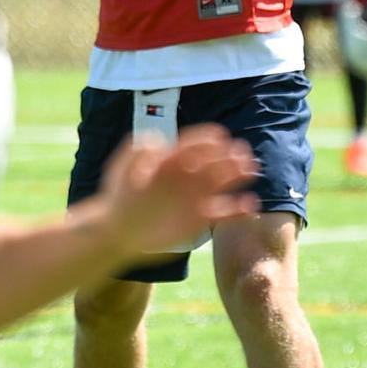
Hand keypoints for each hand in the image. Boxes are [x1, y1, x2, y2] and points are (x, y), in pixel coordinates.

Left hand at [91, 126, 257, 260]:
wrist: (116, 230)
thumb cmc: (117, 197)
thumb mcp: (121, 169)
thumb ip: (135, 151)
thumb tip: (156, 140)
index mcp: (170, 161)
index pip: (193, 145)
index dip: (206, 140)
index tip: (220, 136)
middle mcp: (186, 177)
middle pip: (212, 162)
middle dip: (227, 155)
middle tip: (242, 152)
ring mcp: (194, 197)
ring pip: (221, 183)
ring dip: (237, 176)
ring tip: (250, 170)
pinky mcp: (198, 219)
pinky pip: (222, 212)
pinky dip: (237, 209)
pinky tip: (248, 204)